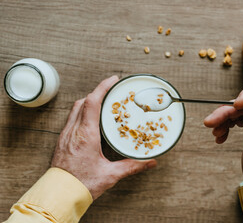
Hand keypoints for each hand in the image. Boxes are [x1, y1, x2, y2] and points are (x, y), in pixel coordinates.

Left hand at [51, 76, 156, 199]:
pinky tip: (90, 121)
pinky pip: (71, 119)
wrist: (59, 195)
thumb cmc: (81, 184)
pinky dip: (81, 112)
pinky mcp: (62, 141)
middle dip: (97, 92)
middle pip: (83, 101)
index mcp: (86, 135)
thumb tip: (150, 162)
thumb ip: (132, 166)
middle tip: (111, 91)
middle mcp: (74, 131)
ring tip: (102, 103)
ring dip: (88, 102)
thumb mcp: (110, 174)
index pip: (92, 102)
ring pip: (75, 109)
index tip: (113, 80)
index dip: (102, 87)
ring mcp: (65, 135)